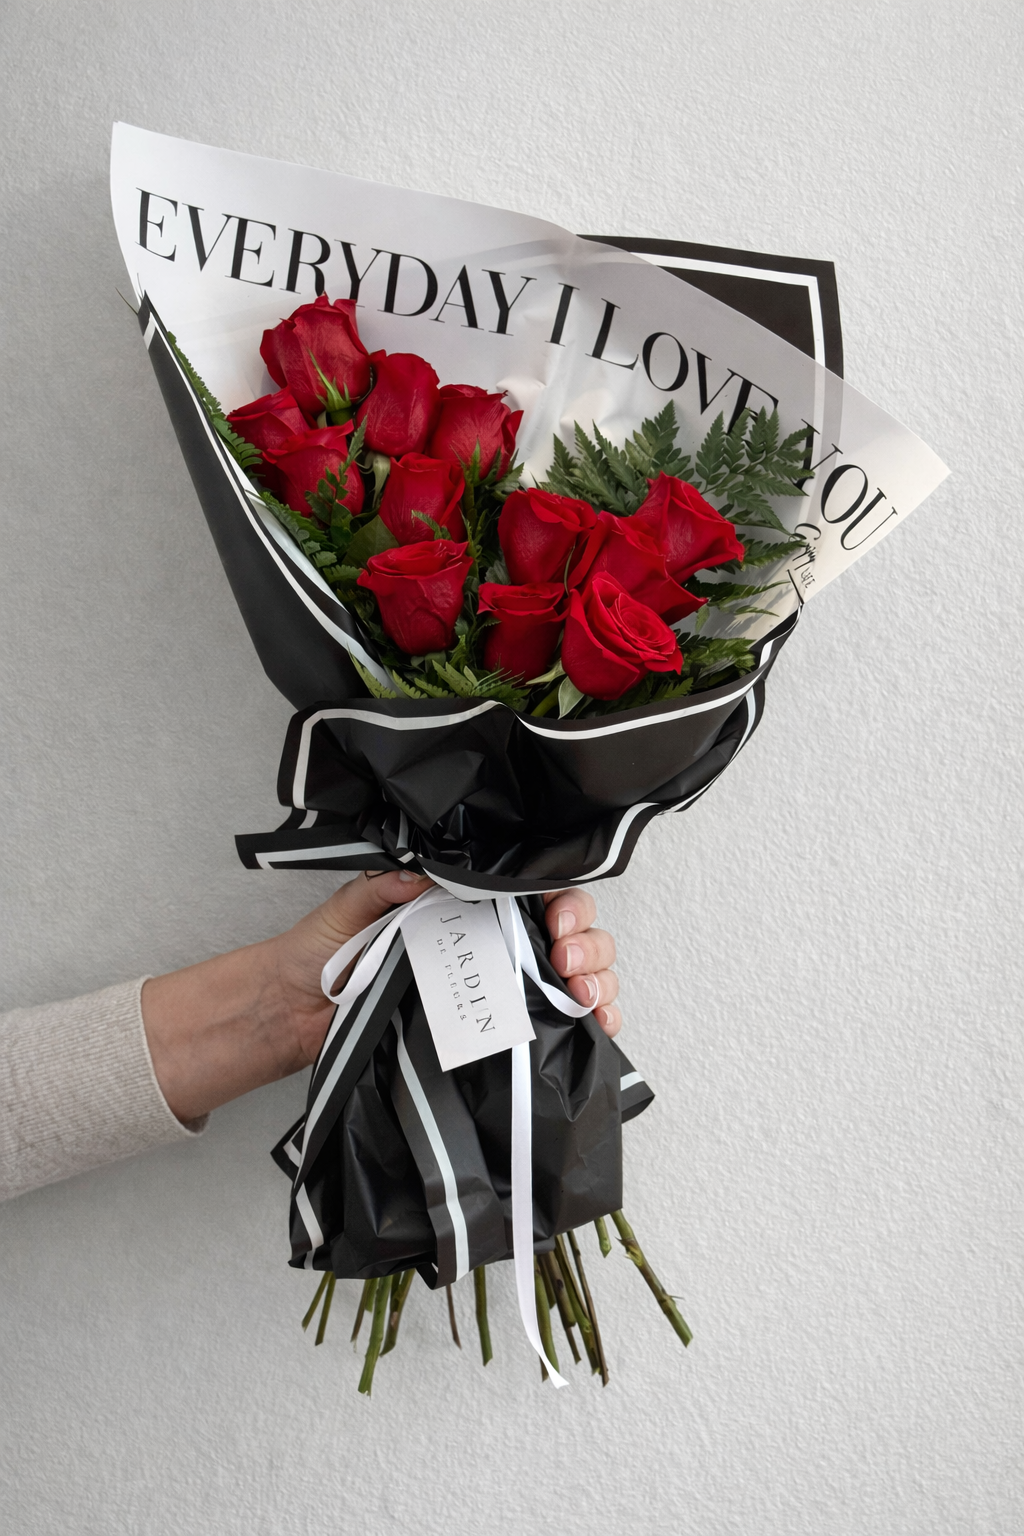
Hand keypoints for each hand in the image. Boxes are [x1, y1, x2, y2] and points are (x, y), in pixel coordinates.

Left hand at [142, 873, 620, 1123]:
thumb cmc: (321, 955)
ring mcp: (501, 993)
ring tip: (582, 997)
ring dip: (598, 984)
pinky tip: (597, 1030)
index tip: (556, 919)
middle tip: (567, 961)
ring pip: (580, 979)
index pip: (539, 895)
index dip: (564, 903)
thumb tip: (424, 872)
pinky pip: (562, 1031)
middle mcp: (495, 946)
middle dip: (590, 945)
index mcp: (469, 909)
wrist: (294, 1015)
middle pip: (574, 935)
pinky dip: (592, 1030)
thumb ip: (383, 888)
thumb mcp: (349, 909)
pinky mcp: (497, 1037)